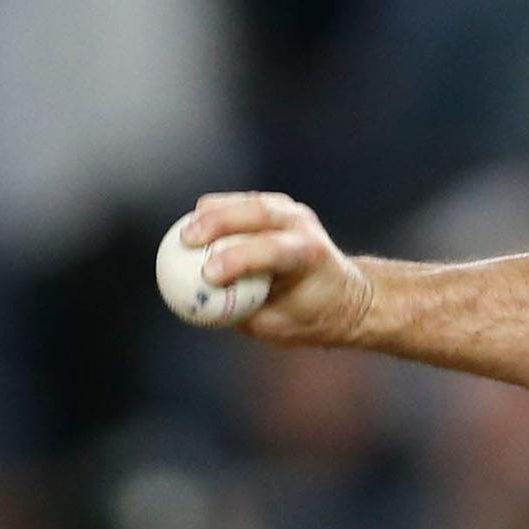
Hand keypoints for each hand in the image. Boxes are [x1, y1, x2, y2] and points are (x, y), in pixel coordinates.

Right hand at [180, 192, 379, 348]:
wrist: (343, 295)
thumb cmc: (308, 317)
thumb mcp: (277, 327)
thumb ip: (241, 312)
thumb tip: (199, 301)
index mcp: (310, 256)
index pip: (272, 250)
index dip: (238, 259)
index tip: (208, 275)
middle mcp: (303, 227)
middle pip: (258, 213)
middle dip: (219, 223)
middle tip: (185, 240)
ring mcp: (292, 212)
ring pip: (249, 202)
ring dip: (214, 212)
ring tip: (185, 231)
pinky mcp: (278, 208)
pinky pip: (244, 203)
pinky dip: (219, 211)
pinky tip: (195, 224)